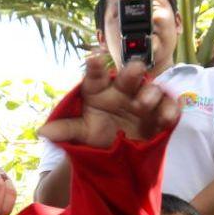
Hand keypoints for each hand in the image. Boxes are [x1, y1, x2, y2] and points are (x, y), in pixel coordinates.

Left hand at [39, 56, 178, 146]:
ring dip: (149, 94)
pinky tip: (166, 118)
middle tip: (134, 71)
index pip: (96, 76)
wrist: (117, 154)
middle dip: (132, 71)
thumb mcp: (81, 134)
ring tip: (142, 105)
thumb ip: (66, 130)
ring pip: (151, 89)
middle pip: (129, 76)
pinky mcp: (160, 115)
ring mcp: (143, 101)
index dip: (95, 68)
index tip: (92, 60)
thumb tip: (43, 131)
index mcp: (99, 91)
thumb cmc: (97, 135)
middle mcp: (122, 91)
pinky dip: (170, 111)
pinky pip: (169, 108)